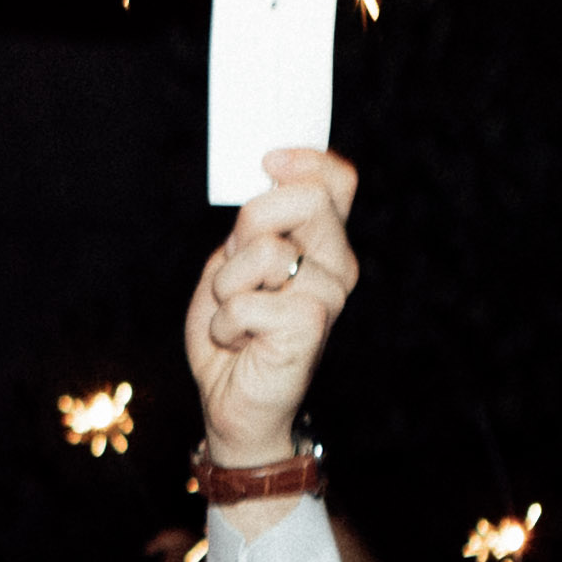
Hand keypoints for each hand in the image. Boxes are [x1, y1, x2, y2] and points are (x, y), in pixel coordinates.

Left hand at [184, 148, 359, 468]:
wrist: (233, 402)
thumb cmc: (232, 334)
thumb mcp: (233, 265)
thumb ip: (253, 225)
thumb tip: (265, 177)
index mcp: (322, 243)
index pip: (337, 181)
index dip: (306, 159)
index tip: (269, 161)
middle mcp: (336, 264)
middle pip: (303, 198)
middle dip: (249, 226)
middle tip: (237, 272)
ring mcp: (329, 294)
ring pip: (265, 250)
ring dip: (227, 286)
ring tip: (237, 316)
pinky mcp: (311, 324)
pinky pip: (246, 299)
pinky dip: (225, 323)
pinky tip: (239, 342)